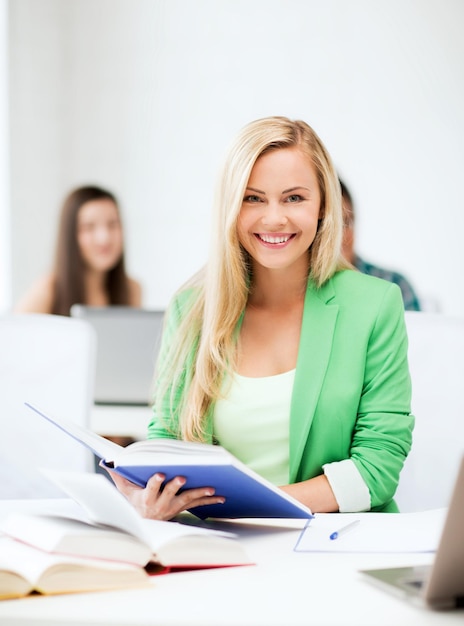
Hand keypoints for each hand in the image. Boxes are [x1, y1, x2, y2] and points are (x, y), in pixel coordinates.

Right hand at [101, 465, 224, 520]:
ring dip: (199, 493)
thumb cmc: (134, 502)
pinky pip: (198, 504)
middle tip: (182, 477)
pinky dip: (210, 501)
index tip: (159, 474)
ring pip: (187, 499)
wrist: (145, 524)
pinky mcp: (184, 508)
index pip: (151, 488)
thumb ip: (117, 476)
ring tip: (211, 488)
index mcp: (147, 498)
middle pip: (170, 493)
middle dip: (176, 485)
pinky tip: (222, 497)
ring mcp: (174, 507)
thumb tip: (106, 461)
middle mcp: (161, 504)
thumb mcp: (124, 491)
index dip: (155, 482)